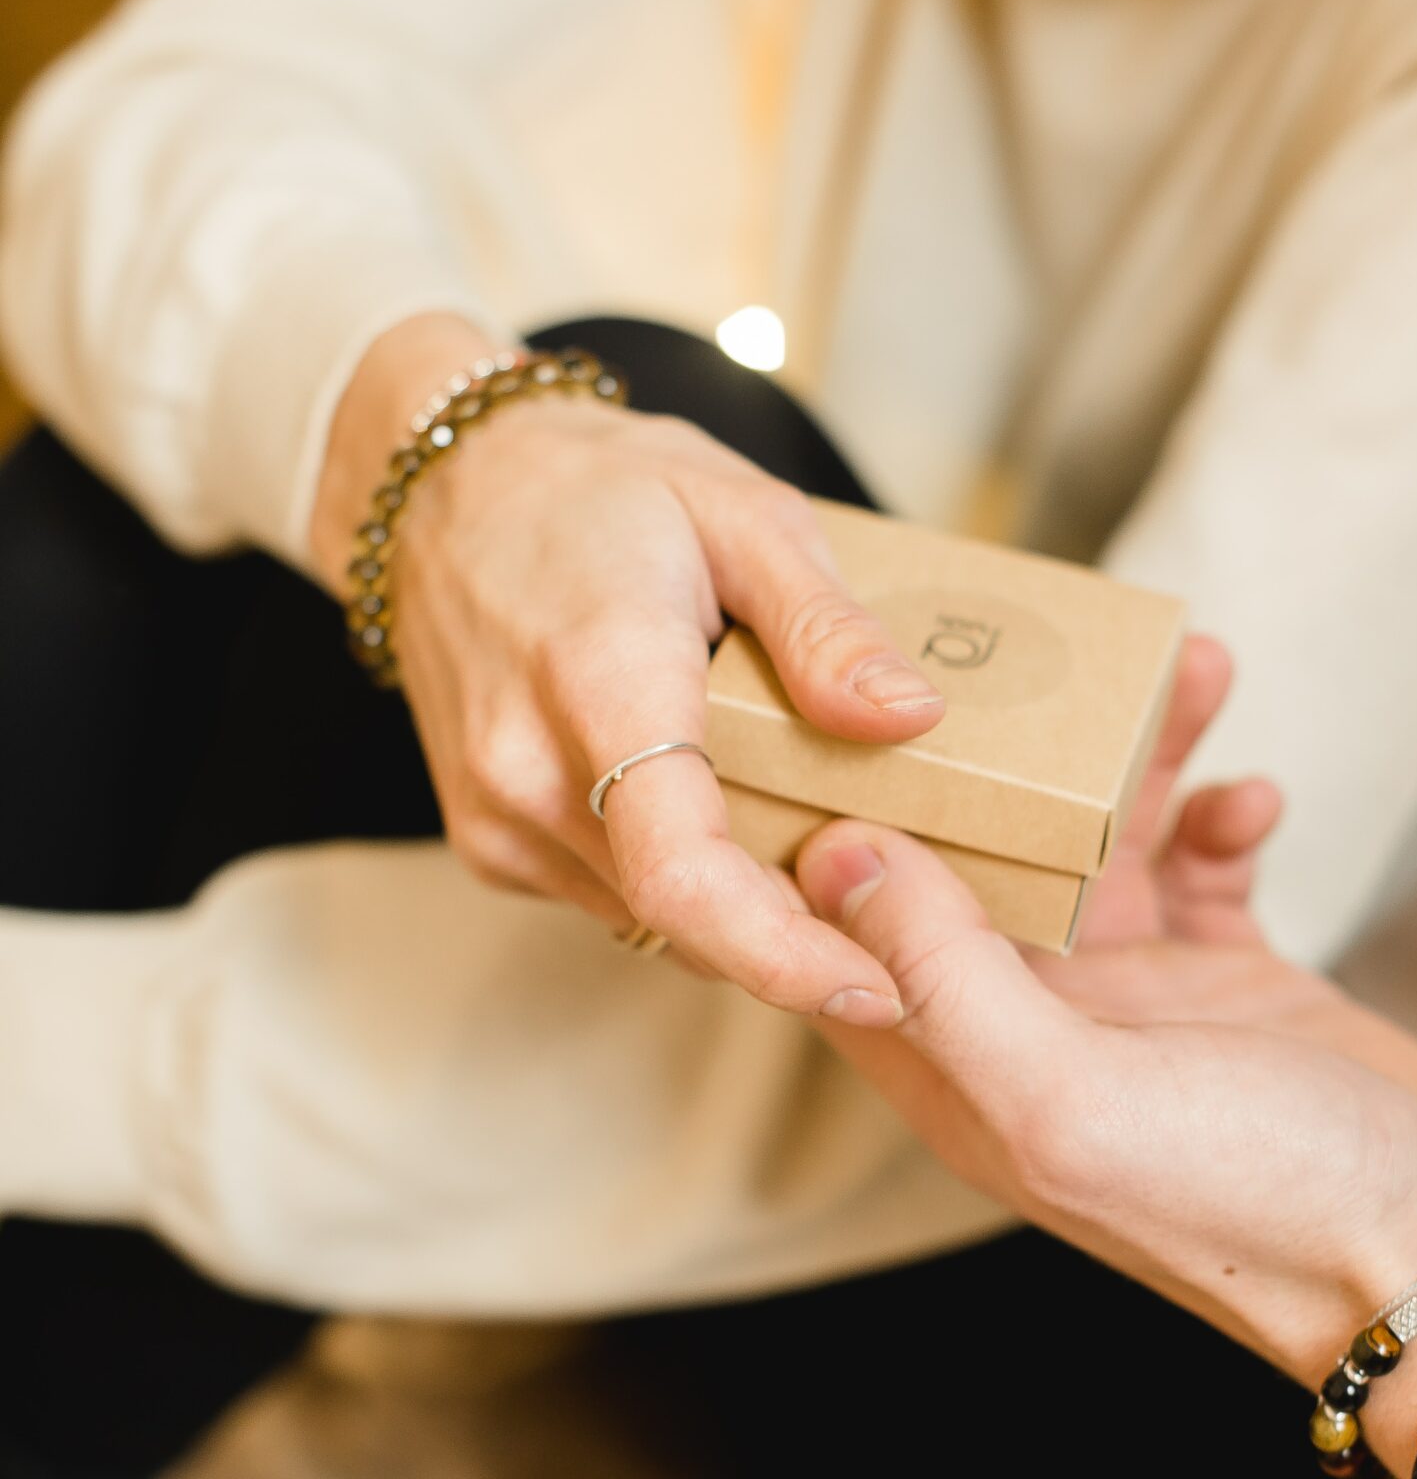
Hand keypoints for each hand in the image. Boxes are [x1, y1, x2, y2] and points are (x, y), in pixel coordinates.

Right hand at [310, 314, 944, 1021]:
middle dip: (798, 935)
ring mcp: (496, 817)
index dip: (782, 954)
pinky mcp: (489, 841)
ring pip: (655, 921)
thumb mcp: (741, 510)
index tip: (874, 990)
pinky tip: (718, 810)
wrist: (442, 491)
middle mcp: (529, 772)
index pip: (683, 872)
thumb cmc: (598, 489)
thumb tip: (911, 719)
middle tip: (887, 897)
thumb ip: (824, 626)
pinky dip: (682, 884)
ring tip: (806, 832)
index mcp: (601, 682)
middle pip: (686, 917)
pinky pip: (615, 897)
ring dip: (742, 908)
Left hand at [796, 643, 1416, 1478]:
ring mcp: (1133, 1007)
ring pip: (1098, 845)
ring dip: (1136, 760)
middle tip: (1035, 646)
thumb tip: (838, 856)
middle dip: (1001, 755)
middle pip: (976, 863)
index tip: (836, 708)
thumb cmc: (1248, 1203)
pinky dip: (1221, 820)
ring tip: (1188, 672)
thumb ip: (947, 978)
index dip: (832, 829)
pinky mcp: (1228, 985)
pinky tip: (1254, 800)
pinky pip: (1200, 868)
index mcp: (963, 1074)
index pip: (851, 937)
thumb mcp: (1070, 1095)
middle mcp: (1033, 1034)